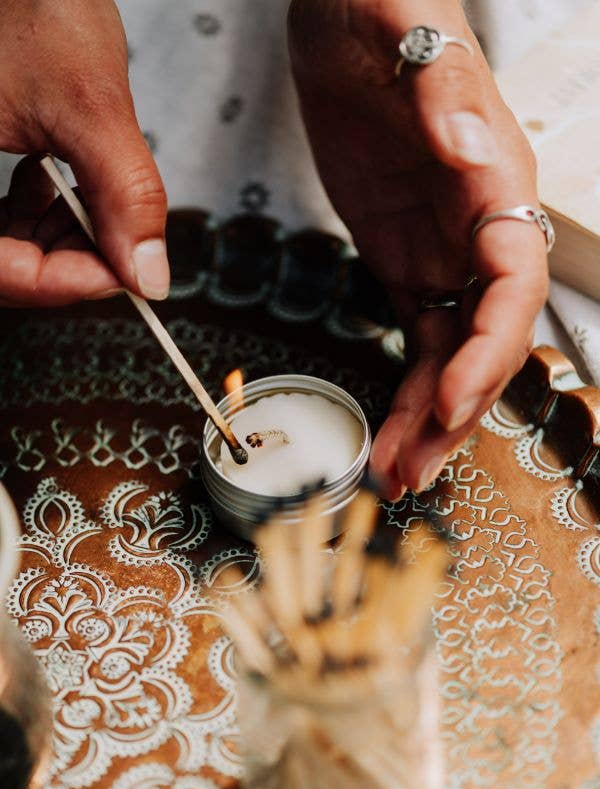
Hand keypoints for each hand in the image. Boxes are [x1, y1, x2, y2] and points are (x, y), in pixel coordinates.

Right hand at [0, 0, 168, 305]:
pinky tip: (55, 184)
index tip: (126, 273)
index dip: (65, 283)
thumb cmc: (33, 3)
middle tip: (120, 246)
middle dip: (68, 262)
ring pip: (5, 248)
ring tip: (90, 202)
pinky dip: (41, 215)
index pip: (0, 273)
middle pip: (4, 268)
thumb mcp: (89, 105)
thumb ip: (125, 195)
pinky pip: (0, 219)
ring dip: (59, 241)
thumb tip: (148, 275)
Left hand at [289, 0, 548, 497]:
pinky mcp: (404, 261)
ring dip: (429, 418)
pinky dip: (406, 390)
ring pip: (451, 353)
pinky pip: (416, 339)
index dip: (489, 348)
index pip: (513, 280)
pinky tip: (391, 430)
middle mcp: (479, 226)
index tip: (452, 397)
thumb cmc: (381, 9)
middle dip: (456, 408)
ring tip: (396, 474)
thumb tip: (473, 159)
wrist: (343, 12)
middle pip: (487, 337)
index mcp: (494, 179)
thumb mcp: (406, 33)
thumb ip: (442, 95)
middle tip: (415, 468)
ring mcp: (443, 250)